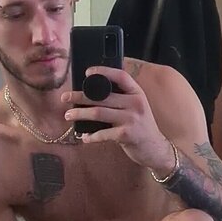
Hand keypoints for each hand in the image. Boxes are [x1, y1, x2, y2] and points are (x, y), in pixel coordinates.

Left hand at [61, 66, 175, 175]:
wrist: (156, 149)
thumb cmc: (141, 128)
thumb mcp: (137, 108)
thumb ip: (122, 99)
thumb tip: (94, 94)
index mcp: (137, 94)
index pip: (121, 76)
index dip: (104, 71)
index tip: (87, 72)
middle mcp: (135, 103)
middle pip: (102, 96)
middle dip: (80, 96)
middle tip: (65, 97)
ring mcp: (131, 119)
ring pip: (98, 113)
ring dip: (80, 114)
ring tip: (68, 115)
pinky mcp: (126, 135)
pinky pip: (103, 133)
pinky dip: (91, 136)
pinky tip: (85, 137)